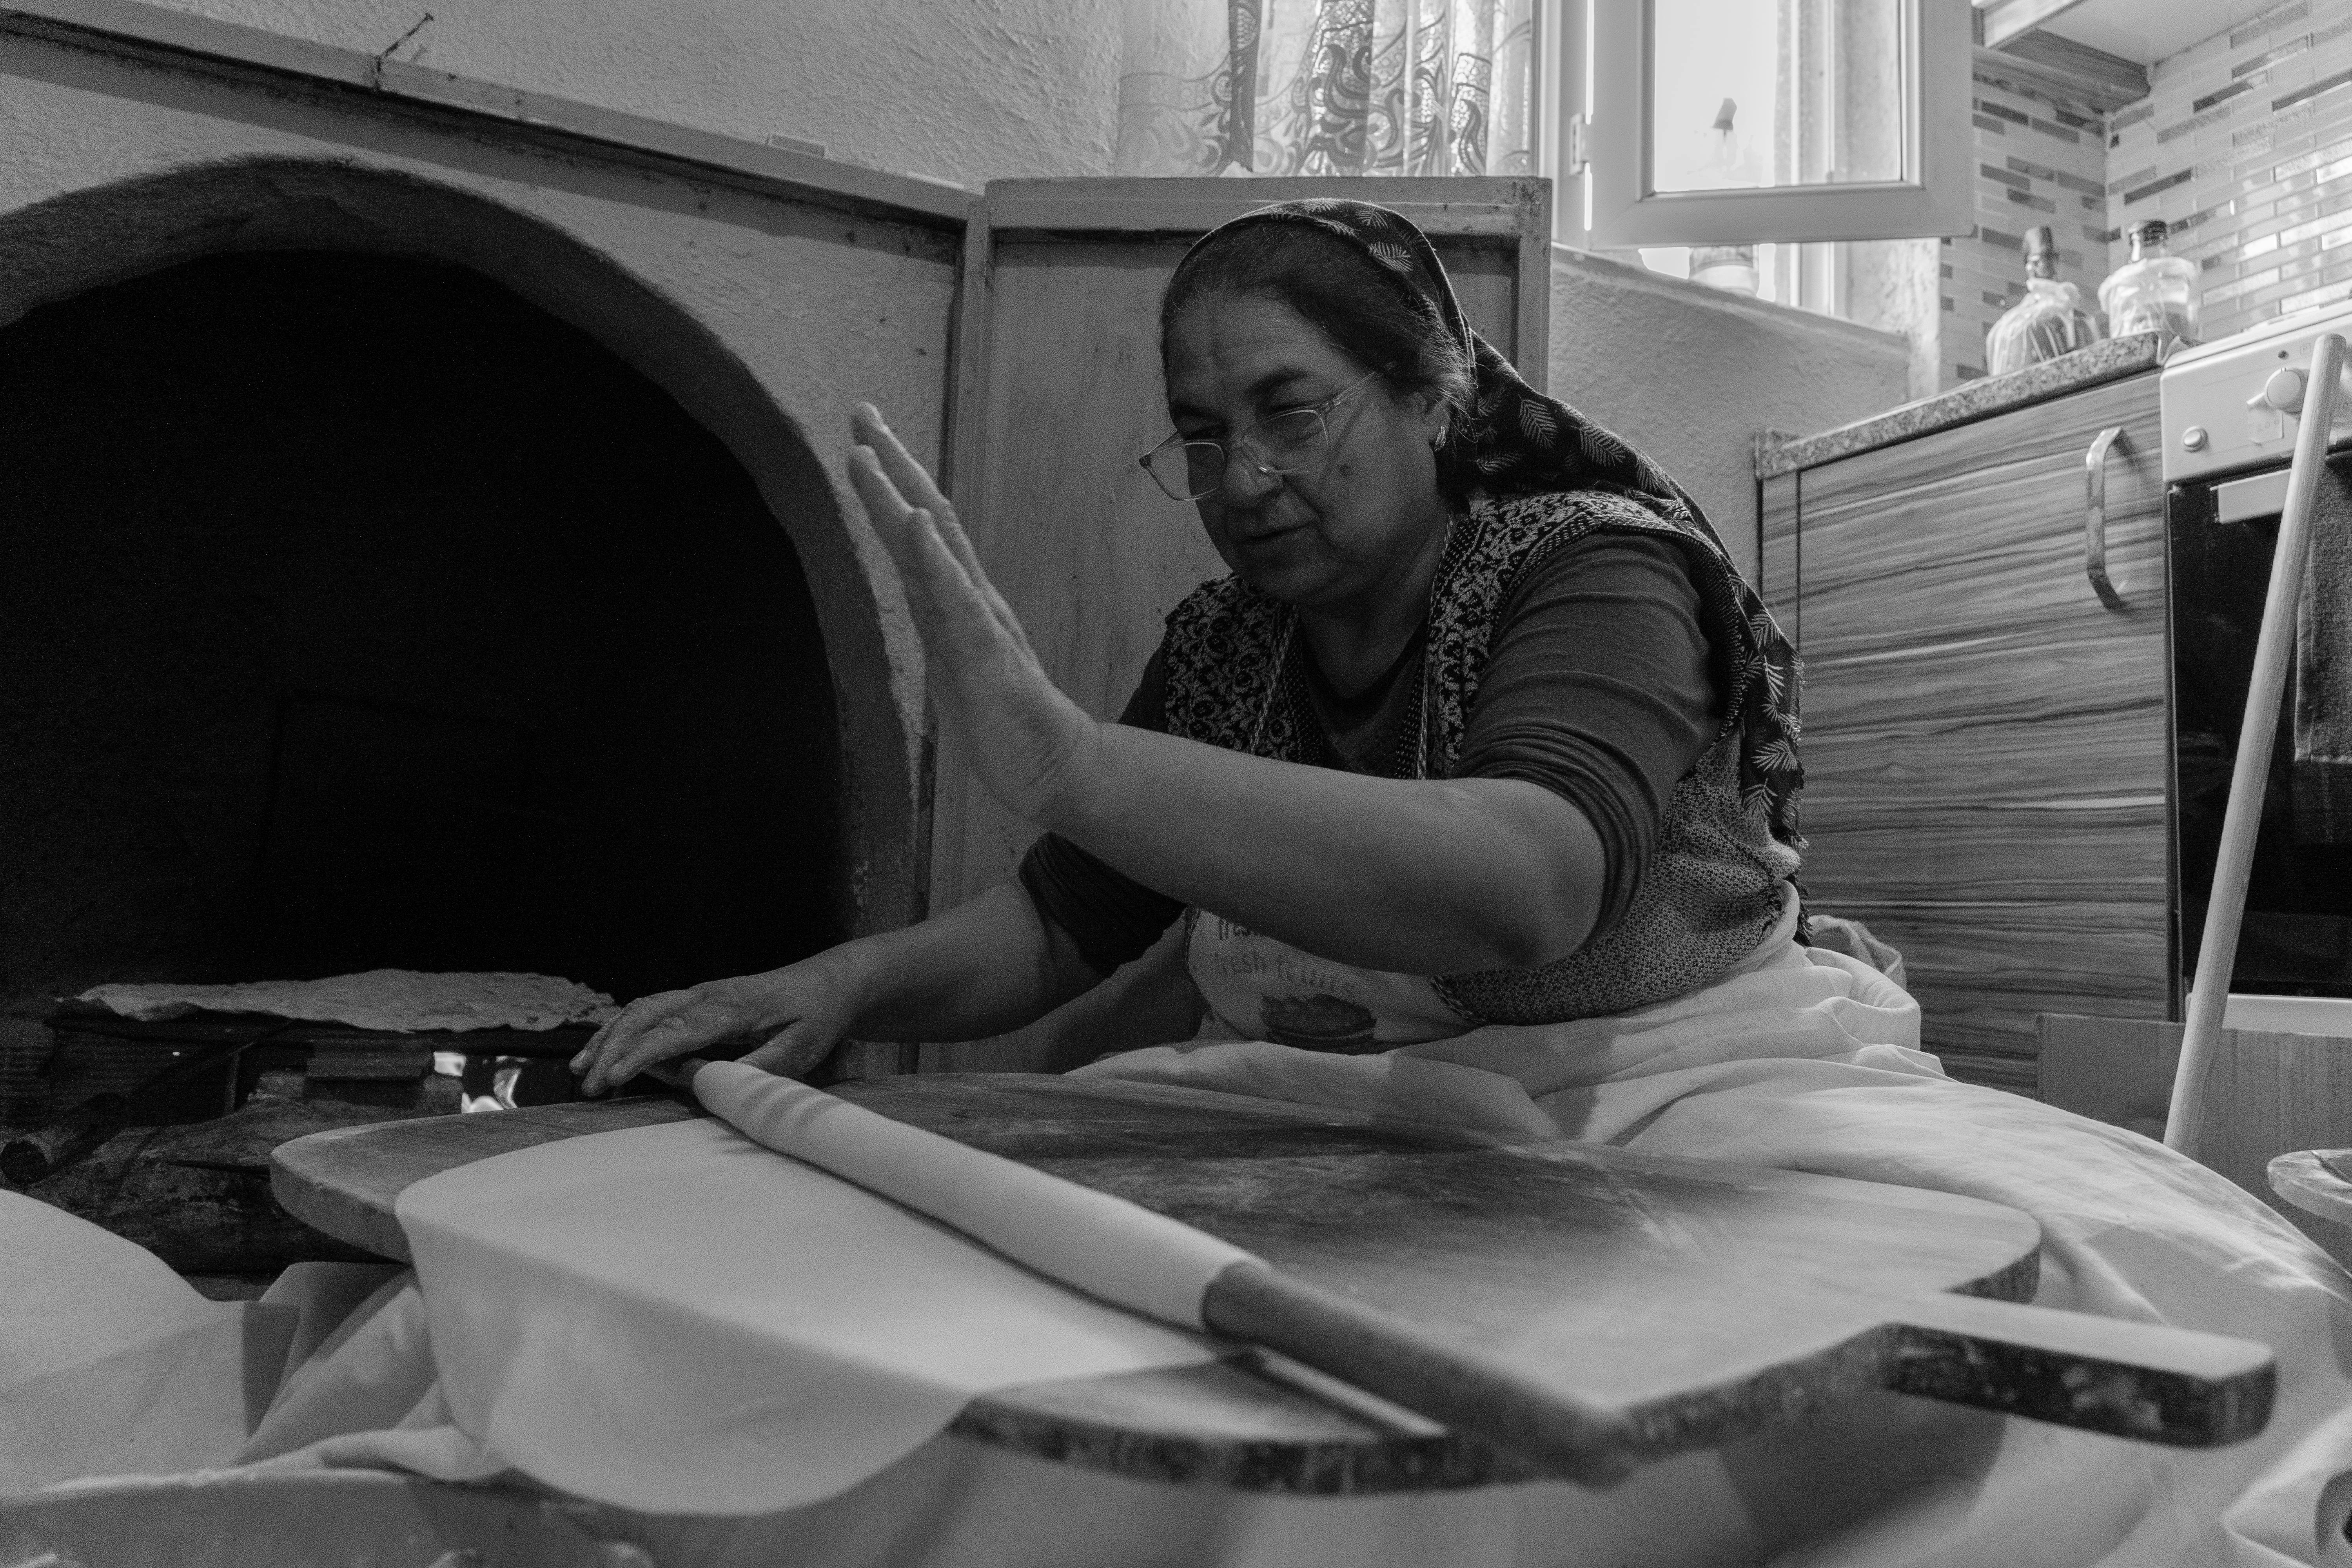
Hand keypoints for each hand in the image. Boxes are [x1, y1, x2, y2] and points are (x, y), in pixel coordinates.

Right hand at [569, 963, 854, 1095]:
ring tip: (582, 1069)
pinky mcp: (700, 999)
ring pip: (642, 1010)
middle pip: (645, 1016)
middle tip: (589, 1086)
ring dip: (610, 1038)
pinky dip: (625, 1028)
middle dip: (612, 1050)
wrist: (832, 982)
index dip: (640, 1056)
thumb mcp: (800, 1049)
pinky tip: (607, 1049)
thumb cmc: (817, 1017)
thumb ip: (756, 1070)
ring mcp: (701, 994)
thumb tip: (709, 1086)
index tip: (613, 1078)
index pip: (673, 1033)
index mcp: (730, 1009)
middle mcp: (707, 996)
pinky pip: (653, 1010)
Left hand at [848, 403, 1100, 823]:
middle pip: (928, 517)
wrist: (1050, 769)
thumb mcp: (961, 662)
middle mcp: (970, 599)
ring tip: (868, 453)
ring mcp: (979, 624)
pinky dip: (934, 558)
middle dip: (892, 463)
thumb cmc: (1005, 721)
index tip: (865, 437)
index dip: (894, 482)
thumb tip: (922, 590)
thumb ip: (945, 621)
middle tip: (861, 411)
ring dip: (898, 497)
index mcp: (961, 601)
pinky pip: (957, 600)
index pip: (925, 530)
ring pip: (935, 549)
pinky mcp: (985, 657)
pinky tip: (914, 523)